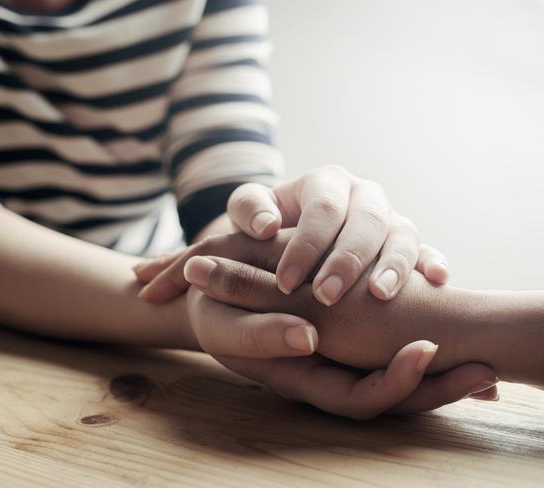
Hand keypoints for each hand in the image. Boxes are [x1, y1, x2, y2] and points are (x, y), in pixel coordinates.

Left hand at [136, 165, 448, 303]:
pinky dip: (432, 261)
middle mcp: (362, 196)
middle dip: (347, 259)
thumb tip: (266, 225)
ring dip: (392, 263)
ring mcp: (389, 219)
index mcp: (325, 183)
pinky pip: (426, 249)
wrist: (292, 241)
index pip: (322, 207)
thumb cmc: (265, 228)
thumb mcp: (248, 213)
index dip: (306, 244)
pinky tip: (435, 279)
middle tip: (325, 296)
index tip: (285, 283)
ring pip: (401, 233)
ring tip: (380, 295)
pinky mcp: (407, 244)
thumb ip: (249, 209)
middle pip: (366, 220)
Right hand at [183, 262, 497, 419]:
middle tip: (486, 375)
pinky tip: (441, 319)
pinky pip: (387, 348)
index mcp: (299, 379)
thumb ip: (260, 332)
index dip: (394, 383)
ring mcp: (338, 355)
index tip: (426, 349)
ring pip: (395, 376)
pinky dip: (417, 340)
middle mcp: (325, 374)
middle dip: (438, 389)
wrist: (209, 291)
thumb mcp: (225, 321)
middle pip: (391, 400)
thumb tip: (309, 338)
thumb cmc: (213, 308)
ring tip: (482, 364)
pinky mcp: (345, 332)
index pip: (358, 400)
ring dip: (440, 373)